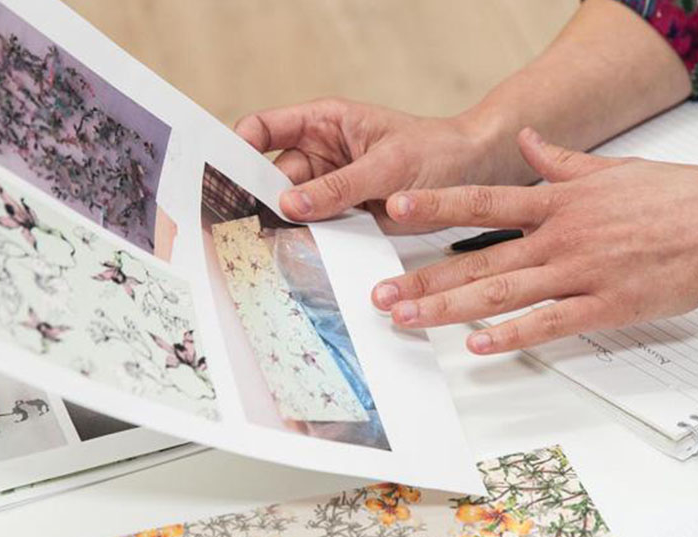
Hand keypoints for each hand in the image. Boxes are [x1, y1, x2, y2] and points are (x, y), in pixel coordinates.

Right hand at [234, 98, 492, 231]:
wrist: (472, 175)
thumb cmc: (436, 151)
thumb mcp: (388, 165)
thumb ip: (339, 186)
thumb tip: (291, 204)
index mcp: (324, 122)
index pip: (265, 127)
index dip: (240, 146)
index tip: (225, 174)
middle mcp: (320, 153)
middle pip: (274, 176)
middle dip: (263, 200)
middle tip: (248, 227)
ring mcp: (331, 186)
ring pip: (294, 207)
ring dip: (287, 225)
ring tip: (273, 245)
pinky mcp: (344, 214)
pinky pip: (318, 227)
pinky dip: (311, 240)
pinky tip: (302, 253)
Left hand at [372, 128, 697, 353]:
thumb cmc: (673, 199)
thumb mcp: (610, 170)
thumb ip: (559, 159)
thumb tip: (527, 141)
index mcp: (558, 203)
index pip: (482, 200)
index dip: (435, 204)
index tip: (396, 207)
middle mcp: (560, 238)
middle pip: (479, 257)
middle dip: (425, 277)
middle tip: (382, 293)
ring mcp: (580, 273)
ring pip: (503, 293)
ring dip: (450, 307)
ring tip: (408, 319)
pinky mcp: (605, 307)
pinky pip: (550, 323)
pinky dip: (512, 335)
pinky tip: (477, 346)